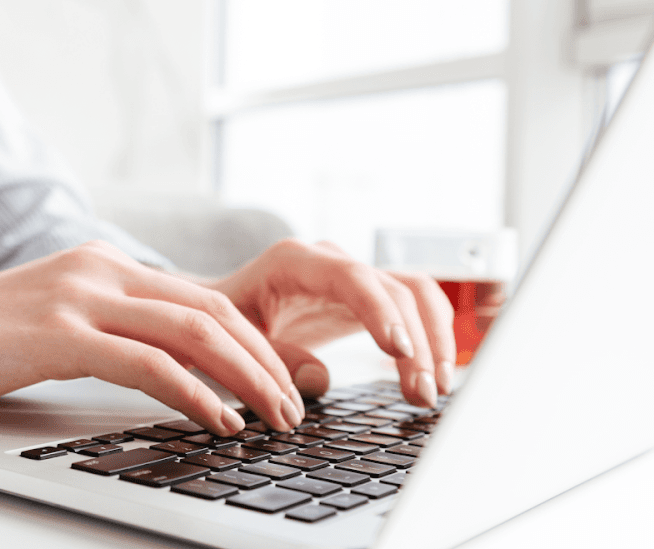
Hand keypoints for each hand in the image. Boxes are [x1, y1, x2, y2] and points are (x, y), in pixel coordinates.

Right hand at [0, 241, 307, 434]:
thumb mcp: (53, 324)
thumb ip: (108, 331)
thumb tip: (169, 370)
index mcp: (103, 264)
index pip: (203, 298)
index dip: (256, 343)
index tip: (285, 384)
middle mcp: (98, 269)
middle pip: (213, 310)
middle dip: (268, 363)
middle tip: (297, 408)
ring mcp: (77, 296)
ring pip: (193, 331)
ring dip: (247, 379)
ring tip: (274, 420)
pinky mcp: (56, 334)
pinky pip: (146, 362)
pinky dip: (195, 394)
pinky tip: (217, 422)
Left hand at [209, 239, 456, 407]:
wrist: (220, 308)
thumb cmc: (224, 321)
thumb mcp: (235, 338)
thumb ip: (273, 356)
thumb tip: (320, 379)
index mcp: (293, 261)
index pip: (351, 278)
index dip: (380, 312)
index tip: (398, 351)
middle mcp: (331, 261)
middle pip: (393, 290)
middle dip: (415, 342)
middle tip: (421, 393)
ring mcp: (353, 276)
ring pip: (415, 294)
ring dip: (433, 340)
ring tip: (433, 391)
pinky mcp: (368, 297)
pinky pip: (413, 308)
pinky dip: (430, 338)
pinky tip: (431, 377)